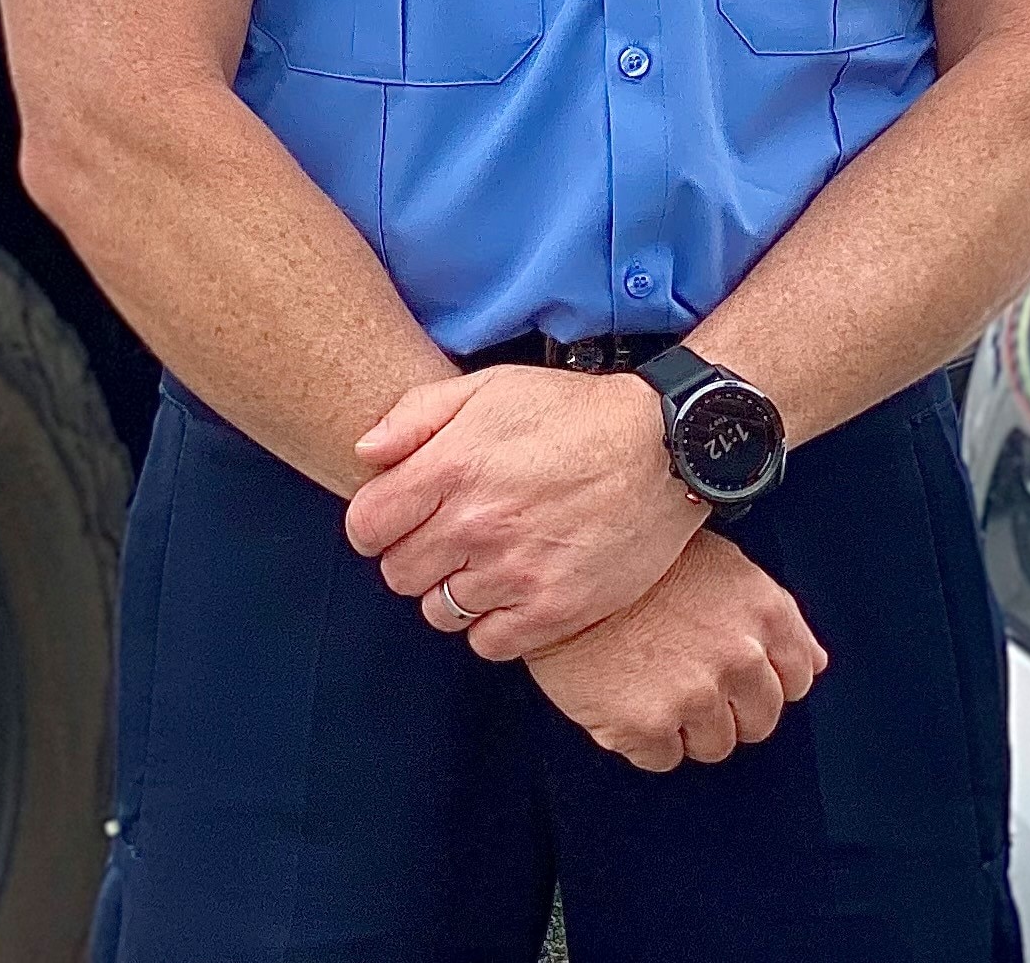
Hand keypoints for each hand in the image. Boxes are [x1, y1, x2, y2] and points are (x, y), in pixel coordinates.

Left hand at [345, 365, 702, 659]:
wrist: (664, 449)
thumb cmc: (574, 414)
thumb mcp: (491, 388)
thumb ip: (416, 415)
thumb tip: (365, 455)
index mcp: (453, 468)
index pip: (366, 526)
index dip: (376, 523)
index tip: (399, 518)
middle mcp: (477, 525)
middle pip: (398, 574)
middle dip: (413, 557)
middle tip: (448, 539)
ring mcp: (515, 572)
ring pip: (440, 611)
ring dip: (452, 592)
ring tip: (484, 563)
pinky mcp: (553, 610)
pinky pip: (488, 642)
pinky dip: (492, 624)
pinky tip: (511, 592)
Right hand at [524, 531, 827, 770]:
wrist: (560, 569)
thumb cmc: (640, 565)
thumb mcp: (721, 568)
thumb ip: (773, 619)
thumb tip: (814, 665)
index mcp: (764, 613)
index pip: (797, 678)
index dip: (764, 677)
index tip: (735, 670)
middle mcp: (739, 657)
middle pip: (760, 720)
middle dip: (729, 707)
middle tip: (686, 676)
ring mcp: (694, 696)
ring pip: (714, 744)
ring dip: (686, 724)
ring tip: (650, 680)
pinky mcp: (646, 727)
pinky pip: (662, 758)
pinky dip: (643, 737)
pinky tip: (624, 693)